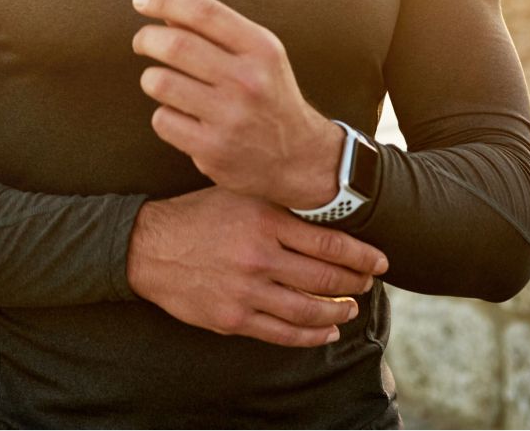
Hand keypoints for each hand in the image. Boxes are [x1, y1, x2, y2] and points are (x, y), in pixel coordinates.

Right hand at [126, 187, 387, 347]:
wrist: (150, 247)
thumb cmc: (197, 215)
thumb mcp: (238, 195)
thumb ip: (277, 205)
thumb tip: (323, 213)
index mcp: (263, 218)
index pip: (327, 241)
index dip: (360, 254)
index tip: (379, 260)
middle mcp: (259, 254)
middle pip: (324, 277)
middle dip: (355, 283)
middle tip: (369, 283)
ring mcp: (246, 290)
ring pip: (308, 310)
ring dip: (338, 312)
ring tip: (351, 308)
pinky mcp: (234, 318)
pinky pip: (282, 333)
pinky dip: (311, 335)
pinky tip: (325, 331)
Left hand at [132, 0, 342, 208]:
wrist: (299, 158)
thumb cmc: (269, 96)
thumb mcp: (259, 55)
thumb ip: (217, 30)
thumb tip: (164, 9)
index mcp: (261, 49)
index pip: (204, 12)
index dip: (165, 0)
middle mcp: (248, 81)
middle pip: (175, 45)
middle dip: (146, 38)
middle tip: (142, 42)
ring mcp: (230, 117)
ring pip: (161, 82)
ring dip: (151, 78)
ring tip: (161, 81)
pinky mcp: (212, 150)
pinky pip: (162, 119)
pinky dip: (163, 114)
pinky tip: (180, 115)